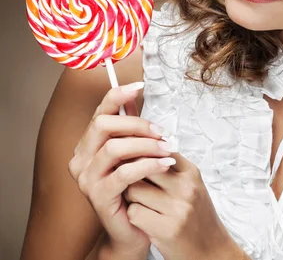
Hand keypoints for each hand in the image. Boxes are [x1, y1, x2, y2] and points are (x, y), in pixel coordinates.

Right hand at [68, 82, 174, 257]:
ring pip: (114, 148)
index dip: (117, 95)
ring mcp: (86, 179)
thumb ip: (132, 127)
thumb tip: (135, 95)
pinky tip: (166, 163)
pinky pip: (124, 173)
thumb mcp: (135, 153)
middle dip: (138, 124)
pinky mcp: (98, 196)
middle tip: (162, 132)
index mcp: (88, 144)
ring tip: (169, 148)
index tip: (139, 85)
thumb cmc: (135, 188)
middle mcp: (81, 159)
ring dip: (147, 145)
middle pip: (104, 126)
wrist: (132, 229)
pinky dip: (148, 164)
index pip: (99, 112)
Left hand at [124, 151, 241, 259]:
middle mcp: (186, 188)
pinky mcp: (166, 229)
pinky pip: (134, 212)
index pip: (159, 150)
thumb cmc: (197, 216)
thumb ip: (172, 168)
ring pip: (133, 190)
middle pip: (143, 167)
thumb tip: (145, 146)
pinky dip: (134, 216)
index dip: (143, 154)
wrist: (210, 249)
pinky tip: (144, 219)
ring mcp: (177, 208)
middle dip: (133, 174)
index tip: (134, 160)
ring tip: (141, 203)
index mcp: (192, 173)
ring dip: (131, 197)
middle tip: (132, 182)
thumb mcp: (192, 186)